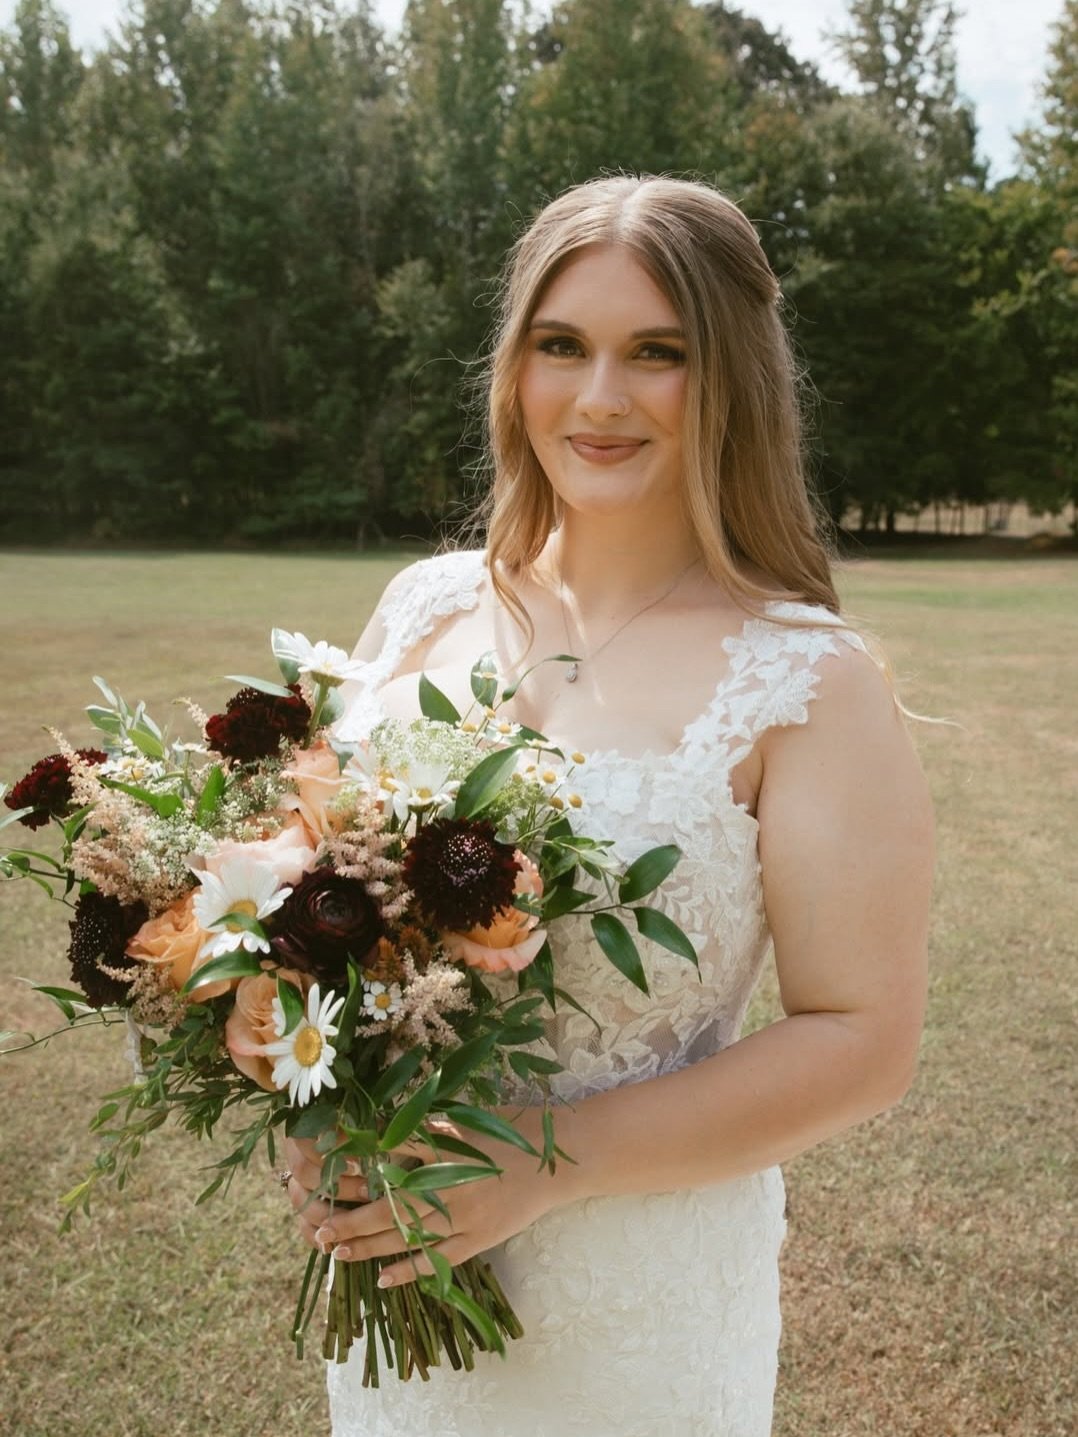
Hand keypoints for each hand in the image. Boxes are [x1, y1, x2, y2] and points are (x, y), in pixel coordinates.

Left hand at [283, 1111, 571, 1288]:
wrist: (559, 1157)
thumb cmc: (511, 1126)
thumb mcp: (465, 1114)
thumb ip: (425, 1122)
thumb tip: (377, 1125)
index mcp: (444, 1147)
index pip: (383, 1158)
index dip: (349, 1166)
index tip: (320, 1170)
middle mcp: (449, 1185)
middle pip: (386, 1206)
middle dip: (348, 1216)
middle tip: (315, 1224)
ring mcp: (464, 1217)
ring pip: (405, 1238)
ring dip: (367, 1245)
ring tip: (334, 1250)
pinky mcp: (480, 1240)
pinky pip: (439, 1261)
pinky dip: (410, 1270)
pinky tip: (383, 1278)